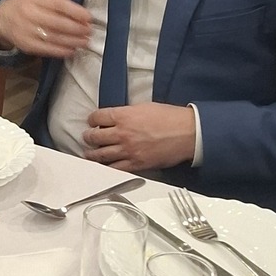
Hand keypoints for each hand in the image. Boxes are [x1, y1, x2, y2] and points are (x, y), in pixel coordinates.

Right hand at [0, 0, 93, 58]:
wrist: (5, 17)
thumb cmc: (33, 4)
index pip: (58, 4)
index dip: (75, 12)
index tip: (89, 18)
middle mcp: (30, 13)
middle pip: (56, 22)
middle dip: (75, 28)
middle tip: (89, 32)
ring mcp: (26, 29)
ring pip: (52, 37)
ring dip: (71, 41)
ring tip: (84, 42)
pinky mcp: (25, 44)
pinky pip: (45, 49)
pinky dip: (60, 51)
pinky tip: (71, 51)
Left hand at [81, 103, 197, 170]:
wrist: (188, 133)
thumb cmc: (171, 118)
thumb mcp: (144, 107)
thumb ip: (127, 113)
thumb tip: (116, 118)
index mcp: (124, 116)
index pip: (97, 117)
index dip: (91, 119)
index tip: (92, 121)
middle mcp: (122, 133)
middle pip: (94, 137)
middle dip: (88, 137)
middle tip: (88, 137)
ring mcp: (128, 150)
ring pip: (100, 155)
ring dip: (92, 154)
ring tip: (89, 153)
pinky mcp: (136, 164)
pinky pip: (115, 168)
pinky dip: (106, 167)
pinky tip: (103, 166)